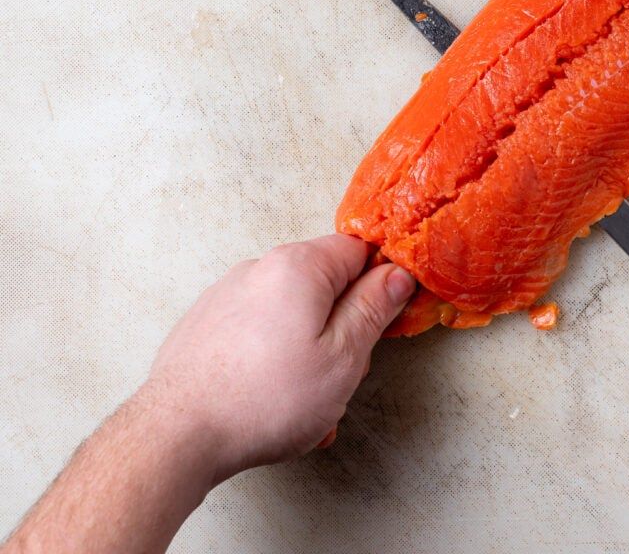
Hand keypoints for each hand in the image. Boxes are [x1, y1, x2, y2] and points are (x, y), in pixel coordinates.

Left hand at [147, 234, 414, 479]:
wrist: (176, 435)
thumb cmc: (265, 399)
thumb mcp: (343, 358)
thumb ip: (373, 309)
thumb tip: (396, 275)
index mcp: (298, 265)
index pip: (359, 250)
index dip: (379, 283)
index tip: (382, 320)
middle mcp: (258, 268)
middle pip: (323, 283)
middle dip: (340, 326)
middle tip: (340, 374)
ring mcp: (226, 294)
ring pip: (290, 313)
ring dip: (307, 350)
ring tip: (304, 402)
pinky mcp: (205, 324)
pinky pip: (258, 332)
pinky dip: (272, 360)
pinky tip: (270, 401)